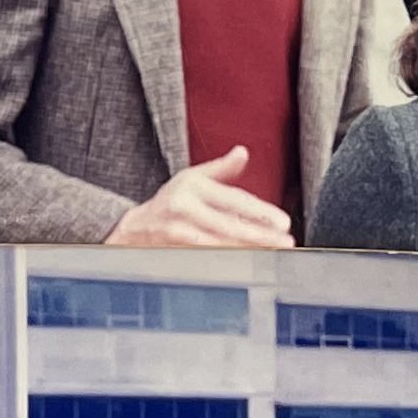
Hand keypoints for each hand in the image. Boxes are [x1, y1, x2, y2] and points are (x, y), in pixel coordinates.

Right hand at [105, 146, 296, 248]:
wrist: (131, 229)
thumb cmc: (168, 202)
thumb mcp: (190, 178)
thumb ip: (221, 169)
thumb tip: (243, 152)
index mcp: (192, 185)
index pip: (233, 200)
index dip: (260, 212)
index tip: (283, 222)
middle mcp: (183, 207)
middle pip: (230, 225)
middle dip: (260, 236)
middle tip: (286, 242)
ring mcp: (177, 232)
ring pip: (221, 244)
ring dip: (250, 251)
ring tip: (273, 254)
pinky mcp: (174, 252)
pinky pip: (208, 258)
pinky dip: (230, 262)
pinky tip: (248, 264)